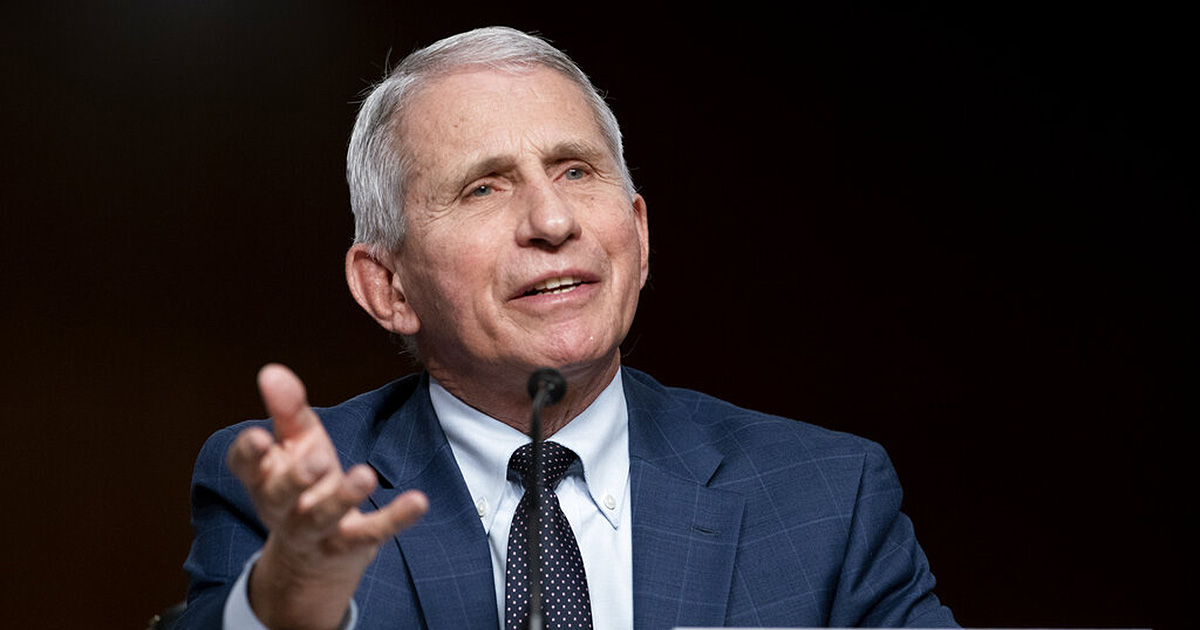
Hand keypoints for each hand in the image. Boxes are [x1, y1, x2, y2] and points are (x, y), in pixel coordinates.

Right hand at [227, 364, 427, 629]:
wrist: (315, 555)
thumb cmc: (306, 482)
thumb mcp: (297, 443)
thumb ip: (287, 410)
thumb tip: (271, 370)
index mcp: (264, 477)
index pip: (245, 466)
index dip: (249, 453)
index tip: (259, 437)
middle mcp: (282, 508)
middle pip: (281, 496)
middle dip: (297, 478)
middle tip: (318, 460)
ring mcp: (315, 531)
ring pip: (324, 517)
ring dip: (344, 497)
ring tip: (365, 475)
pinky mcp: (350, 545)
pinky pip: (372, 532)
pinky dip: (395, 518)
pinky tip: (418, 501)